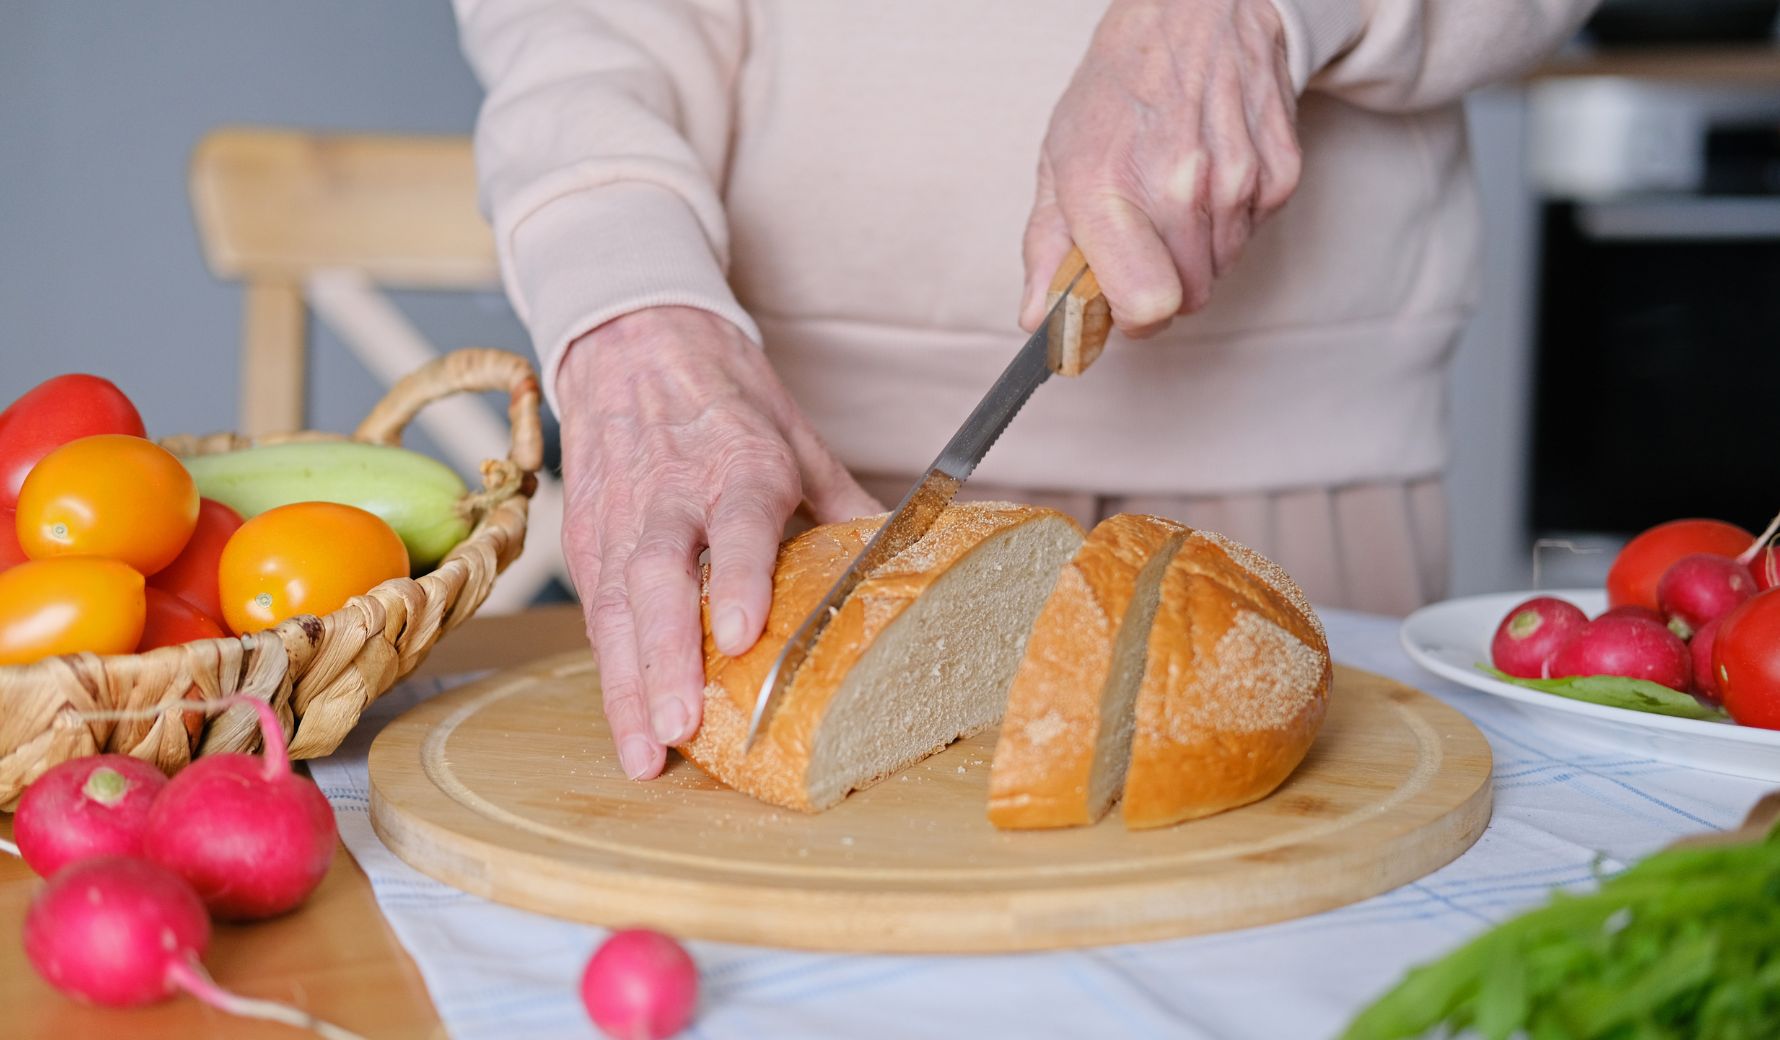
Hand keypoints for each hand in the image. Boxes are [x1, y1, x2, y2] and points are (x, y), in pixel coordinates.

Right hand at [557, 307, 880, 779]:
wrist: (633, 342)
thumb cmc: (725, 398)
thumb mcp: (797, 438)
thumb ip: (844, 507)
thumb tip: (907, 563)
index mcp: (736, 463)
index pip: (737, 525)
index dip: (738, 580)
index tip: (743, 635)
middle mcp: (671, 494)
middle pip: (659, 580)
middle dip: (667, 659)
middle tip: (681, 727)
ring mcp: (620, 520)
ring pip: (616, 609)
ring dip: (629, 686)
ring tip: (646, 753)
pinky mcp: (586, 541)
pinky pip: (596, 614)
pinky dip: (609, 672)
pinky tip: (627, 725)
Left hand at [1020, 0, 1299, 337]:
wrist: (1199, 12)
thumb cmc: (1123, 83)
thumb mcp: (1061, 156)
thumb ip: (1047, 245)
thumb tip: (1039, 316)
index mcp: (1110, 185)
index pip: (1145, 305)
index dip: (1131, 321)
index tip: (1118, 307)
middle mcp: (1180, 184)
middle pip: (1185, 300)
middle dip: (1160, 286)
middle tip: (1142, 243)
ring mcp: (1237, 179)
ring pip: (1219, 272)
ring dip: (1194, 254)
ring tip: (1173, 195)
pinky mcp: (1279, 175)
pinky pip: (1251, 236)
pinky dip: (1229, 223)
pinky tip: (1210, 178)